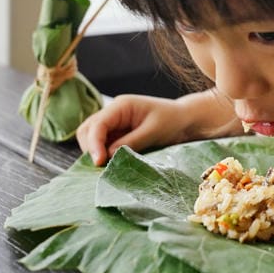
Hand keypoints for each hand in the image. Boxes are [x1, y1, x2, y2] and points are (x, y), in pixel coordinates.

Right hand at [75, 94, 191, 164]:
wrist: (186, 120)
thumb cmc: (172, 121)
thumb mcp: (153, 132)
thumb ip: (130, 143)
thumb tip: (108, 156)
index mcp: (121, 106)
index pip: (98, 124)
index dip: (94, 144)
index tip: (99, 162)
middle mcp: (113, 112)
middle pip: (88, 130)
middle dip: (90, 148)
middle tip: (102, 167)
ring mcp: (114, 123)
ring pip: (92, 137)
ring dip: (95, 152)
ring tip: (107, 166)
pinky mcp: (118, 133)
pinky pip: (103, 144)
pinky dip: (103, 154)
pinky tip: (111, 164)